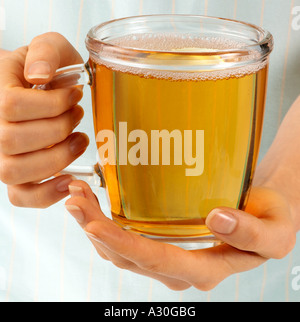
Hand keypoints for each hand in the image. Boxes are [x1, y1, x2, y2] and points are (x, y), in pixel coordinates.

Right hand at [0, 32, 88, 207]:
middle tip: (77, 115)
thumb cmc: (48, 70)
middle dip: (58, 129)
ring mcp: (2, 154)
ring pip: (15, 171)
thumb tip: (38, 76)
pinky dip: (46, 195)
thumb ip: (45, 52)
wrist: (42, 86)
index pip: (12, 106)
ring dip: (56, 158)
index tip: (75, 95)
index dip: (51, 104)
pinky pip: (21, 196)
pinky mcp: (18, 174)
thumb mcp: (50, 47)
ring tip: (79, 140)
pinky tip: (69, 180)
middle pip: (13, 140)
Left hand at [65, 180, 295, 290]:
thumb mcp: (274, 232)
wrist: (265, 216)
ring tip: (76, 195)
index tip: (94, 223)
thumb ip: (251, 233)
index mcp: (205, 269)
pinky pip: (124, 240)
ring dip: (93, 225)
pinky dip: (104, 222)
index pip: (157, 260)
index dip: (123, 244)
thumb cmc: (270, 221)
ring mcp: (166, 258)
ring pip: (119, 251)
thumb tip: (217, 220)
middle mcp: (179, 269)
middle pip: (127, 256)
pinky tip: (94, 202)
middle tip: (73, 199)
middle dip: (95, 230)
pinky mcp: (160, 244)